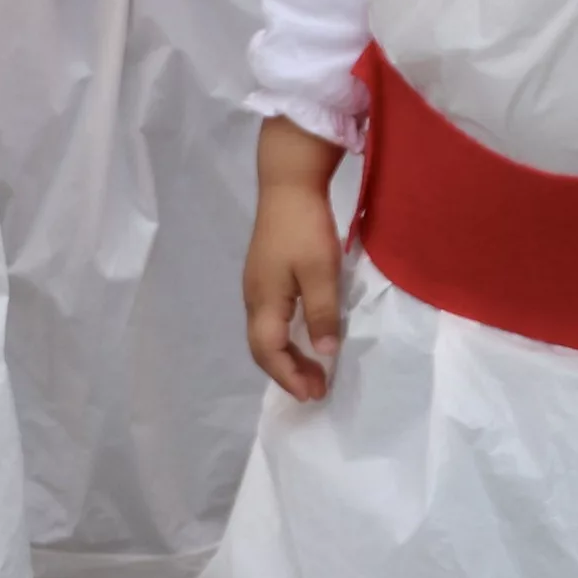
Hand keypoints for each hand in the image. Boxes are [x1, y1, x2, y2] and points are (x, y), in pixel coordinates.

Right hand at [243, 116, 350, 401]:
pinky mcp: (264, 274)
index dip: (289, 376)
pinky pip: (270, 319)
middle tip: (317, 389)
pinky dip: (286, 337)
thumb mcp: (321, 272)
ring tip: (314, 369)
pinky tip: (306, 335)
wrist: (287, 183)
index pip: (268, 352)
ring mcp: (256, 285)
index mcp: (263, 301)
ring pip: (265, 334)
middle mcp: (253, 297)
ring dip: (286, 356)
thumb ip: (322, 314)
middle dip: (287, 372)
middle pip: (262, 347)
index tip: (313, 394)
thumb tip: (324, 353)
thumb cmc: (304, 228)